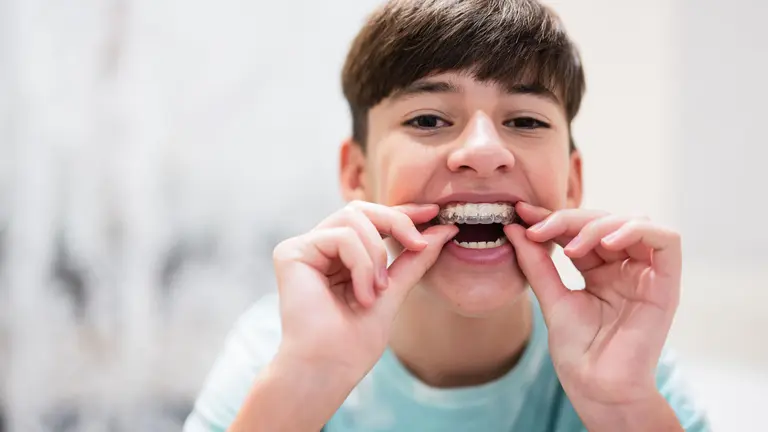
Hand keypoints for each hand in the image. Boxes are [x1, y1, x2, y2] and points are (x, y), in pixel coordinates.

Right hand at [272, 201, 457, 380]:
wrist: (330, 368)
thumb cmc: (354, 343)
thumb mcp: (394, 292)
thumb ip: (413, 259)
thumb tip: (443, 229)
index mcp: (338, 257)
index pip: (370, 221)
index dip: (401, 213)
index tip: (434, 213)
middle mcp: (319, 248)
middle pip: (361, 209)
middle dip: (396, 222)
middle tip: (418, 245)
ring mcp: (303, 248)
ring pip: (353, 218)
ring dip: (376, 255)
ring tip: (378, 291)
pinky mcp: (291, 253)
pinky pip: (340, 237)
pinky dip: (361, 264)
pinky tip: (362, 295)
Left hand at [504, 203, 681, 406]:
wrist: (596, 387)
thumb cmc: (577, 351)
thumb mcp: (550, 297)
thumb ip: (536, 262)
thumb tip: (514, 227)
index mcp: (599, 270)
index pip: (579, 229)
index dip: (552, 217)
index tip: (520, 214)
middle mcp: (624, 268)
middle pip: (604, 220)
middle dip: (569, 219)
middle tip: (538, 229)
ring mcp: (646, 274)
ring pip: (633, 222)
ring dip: (599, 224)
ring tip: (571, 246)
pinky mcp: (666, 284)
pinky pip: (666, 240)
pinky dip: (636, 230)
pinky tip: (606, 243)